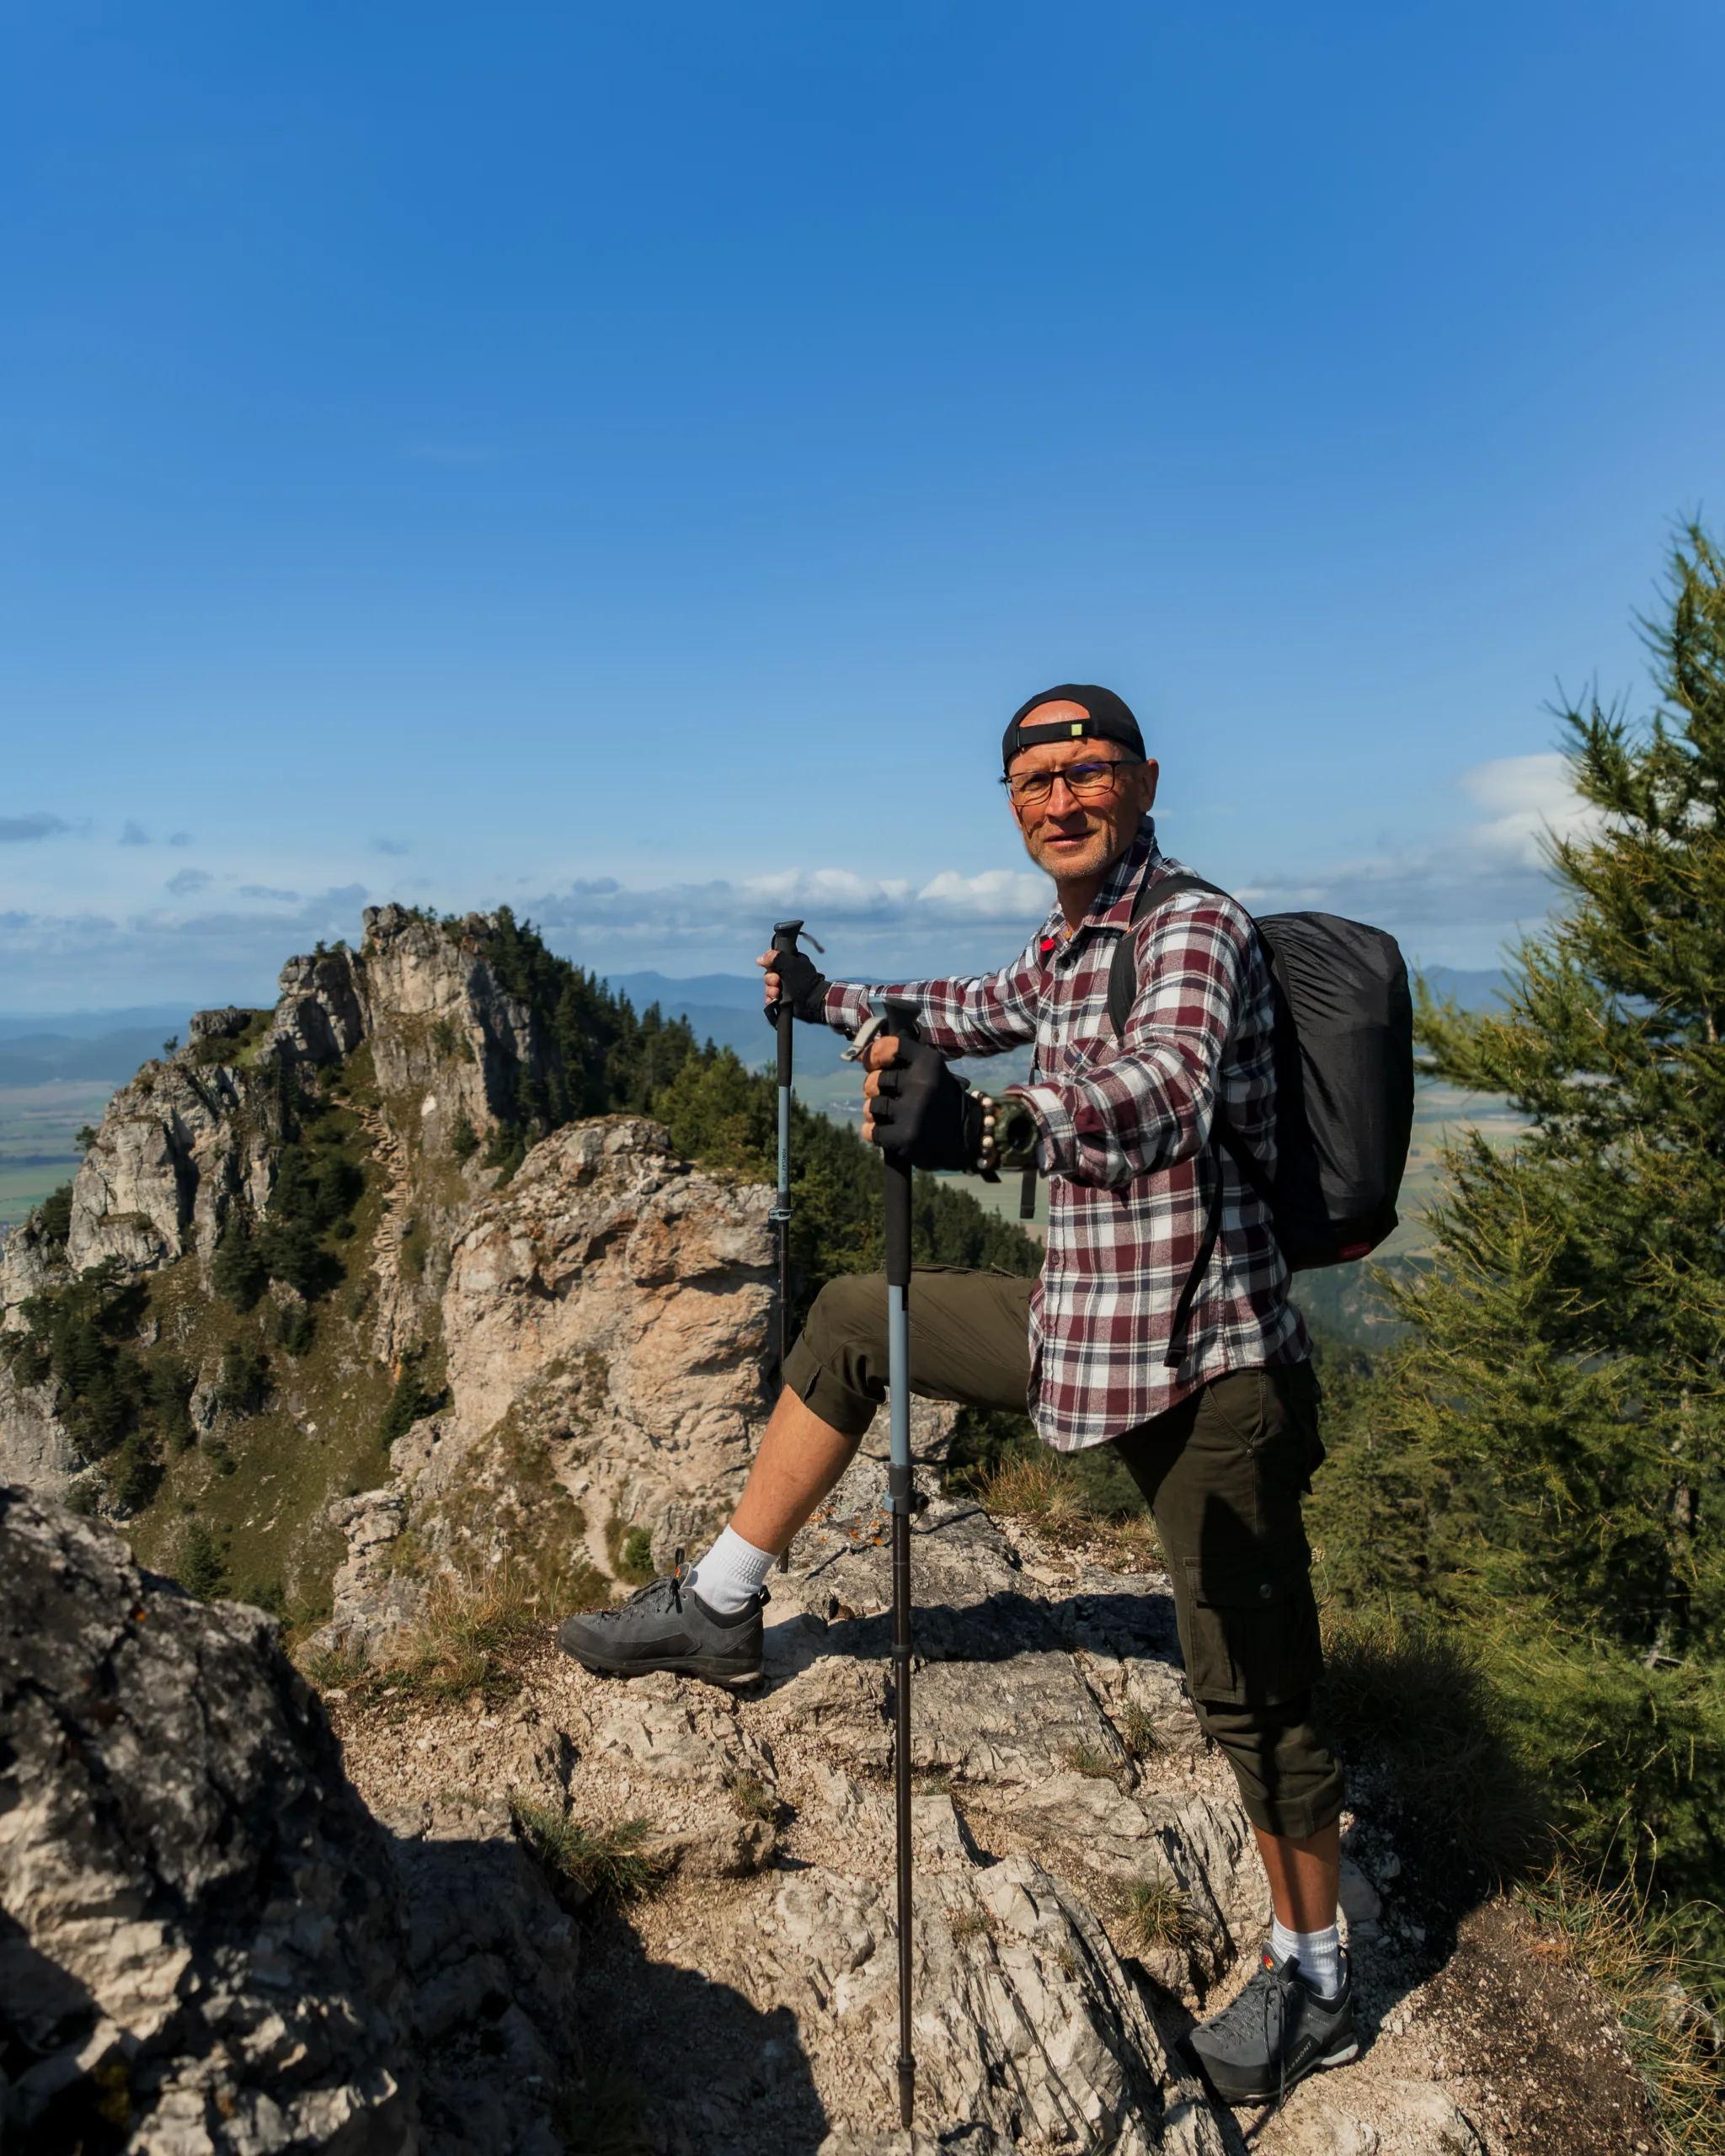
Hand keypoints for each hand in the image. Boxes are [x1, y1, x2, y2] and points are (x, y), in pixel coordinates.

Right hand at [758, 946, 829, 1025]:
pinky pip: (770, 998)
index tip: (771, 967)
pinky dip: (770, 999)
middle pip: (769, 974)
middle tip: (777, 982)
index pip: (773, 960)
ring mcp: (784, 987)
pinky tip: (773, 1000)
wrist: (811, 1001)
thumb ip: (775, 957)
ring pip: (769, 987)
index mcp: (789, 963)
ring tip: (777, 994)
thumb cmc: (803, 981)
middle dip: (770, 979)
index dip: (769, 963)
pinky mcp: (783, 999)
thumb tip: (759, 959)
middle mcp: (786, 975)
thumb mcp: (789, 964)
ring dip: (770, 990)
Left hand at [860, 1033, 979, 1169]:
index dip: (874, 1055)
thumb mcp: (928, 1072)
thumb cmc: (940, 1099)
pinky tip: (886, 1132)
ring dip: (874, 1113)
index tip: (875, 1064)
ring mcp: (914, 1112)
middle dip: (874, 1089)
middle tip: (888, 1097)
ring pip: (871, 1106)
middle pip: (875, 1080)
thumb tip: (859, 1055)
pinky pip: (871, 1131)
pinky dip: (873, 1132)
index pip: (889, 1047)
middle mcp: (922, 1084)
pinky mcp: (907, 1136)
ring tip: (889, 1116)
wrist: (967, 1136)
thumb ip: (899, 1062)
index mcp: (929, 1062)